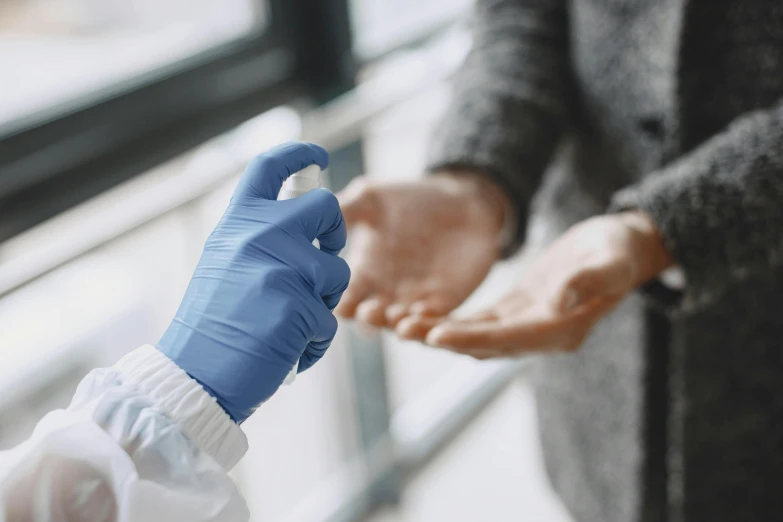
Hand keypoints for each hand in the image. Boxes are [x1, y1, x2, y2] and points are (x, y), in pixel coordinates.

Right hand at [157, 142, 349, 422]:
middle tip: (324, 260)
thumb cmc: (210, 326)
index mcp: (237, 223)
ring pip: (335, 271)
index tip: (318, 154)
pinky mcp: (297, 307)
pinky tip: (287, 349)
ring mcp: (280, 269)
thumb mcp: (224, 264)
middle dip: (335, 234)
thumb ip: (258, 239)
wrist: (191, 376)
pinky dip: (314, 341)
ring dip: (324, 300)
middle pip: (326, 208)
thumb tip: (304, 228)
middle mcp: (259, 235)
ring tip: (291, 322)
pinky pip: (328, 319)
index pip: (269, 169)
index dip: (298, 153)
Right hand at [336, 172, 508, 329]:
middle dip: (369, 319)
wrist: (461, 200)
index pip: (345, 297)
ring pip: (402, 324)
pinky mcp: (444, 302)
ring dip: (400, 326)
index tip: (339, 301)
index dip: (340, 302)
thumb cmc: (410, 199)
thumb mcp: (371, 199)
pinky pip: (435, 321)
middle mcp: (384, 292)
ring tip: (399, 322)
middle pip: (371, 318)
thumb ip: (344, 210)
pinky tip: (424, 316)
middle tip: (369, 311)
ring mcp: (414, 300)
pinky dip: (430, 324)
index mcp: (362, 273)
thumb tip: (313, 221)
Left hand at [411, 212, 672, 357]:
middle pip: (482, 343)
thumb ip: (588, 281)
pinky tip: (422, 314)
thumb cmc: (619, 252)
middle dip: (441, 338)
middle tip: (400, 329)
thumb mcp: (610, 261)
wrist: (622, 249)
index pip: (507, 338)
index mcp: (561, 330)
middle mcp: (540, 335)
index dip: (470, 337)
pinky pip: (478, 322)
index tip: (435, 334)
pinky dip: (451, 321)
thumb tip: (560, 300)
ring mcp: (527, 326)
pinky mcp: (517, 311)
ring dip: (439, 333)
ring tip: (399, 324)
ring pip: (474, 336)